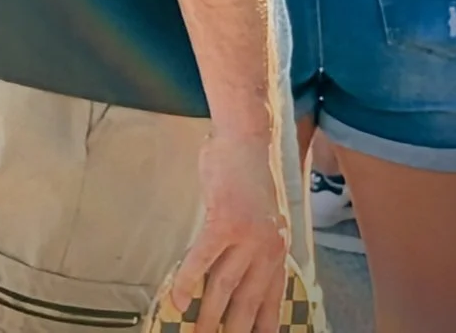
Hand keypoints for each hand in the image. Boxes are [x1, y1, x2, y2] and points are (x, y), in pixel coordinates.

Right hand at [172, 132, 290, 332]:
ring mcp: (247, 238)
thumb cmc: (248, 176)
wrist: (248, 141)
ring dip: (209, 314)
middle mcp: (268, 251)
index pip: (270, 302)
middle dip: (233, 329)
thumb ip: (253, 246)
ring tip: (196, 332)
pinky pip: (202, 259)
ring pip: (225, 287)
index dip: (261, 327)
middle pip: (247, 302)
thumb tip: (235, 272)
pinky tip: (177, 299)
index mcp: (277, 252)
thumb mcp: (262, 217)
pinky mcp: (224, 223)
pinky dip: (188, 281)